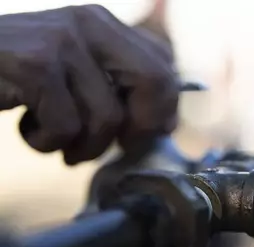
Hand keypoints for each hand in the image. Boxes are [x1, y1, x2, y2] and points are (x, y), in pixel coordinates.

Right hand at [0, 5, 178, 164]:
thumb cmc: (12, 77)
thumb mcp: (72, 74)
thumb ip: (117, 87)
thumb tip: (167, 123)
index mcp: (103, 24)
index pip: (165, 65)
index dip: (164, 108)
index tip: (143, 133)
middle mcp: (88, 23)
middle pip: (155, 83)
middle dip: (140, 127)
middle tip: (114, 146)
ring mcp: (61, 41)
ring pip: (108, 118)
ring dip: (81, 145)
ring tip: (55, 139)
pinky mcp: (34, 64)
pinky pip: (66, 126)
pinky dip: (46, 142)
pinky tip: (27, 129)